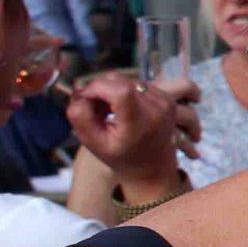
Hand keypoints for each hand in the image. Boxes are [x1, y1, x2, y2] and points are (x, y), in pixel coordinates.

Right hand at [68, 73, 194, 192]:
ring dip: (111, 90)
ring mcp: (165, 101)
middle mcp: (157, 109)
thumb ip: (80, 117)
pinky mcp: (167, 97)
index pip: (120, 90)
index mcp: (140, 123)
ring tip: (108, 112)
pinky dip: (124, 92)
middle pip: (120, 81)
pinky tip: (121, 109)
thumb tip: (80, 93)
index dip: (96, 88)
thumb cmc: (119, 156)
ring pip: (127, 80)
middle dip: (100, 89)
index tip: (85, 99)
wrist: (152, 166)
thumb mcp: (92, 143)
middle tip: (94, 109)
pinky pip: (137, 84)